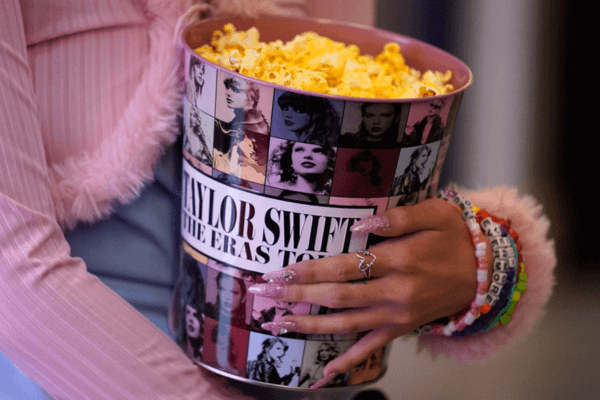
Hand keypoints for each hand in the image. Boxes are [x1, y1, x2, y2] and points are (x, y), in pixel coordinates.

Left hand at [248, 198, 491, 386]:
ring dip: (310, 325)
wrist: (486, 271)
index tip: (280, 271)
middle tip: (264, 293)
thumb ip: (395, 218)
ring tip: (279, 323)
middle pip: (336, 296)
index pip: (343, 267)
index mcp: (398, 261)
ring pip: (346, 325)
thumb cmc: (455, 236)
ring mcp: (398, 315)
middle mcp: (395, 292)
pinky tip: (324, 371)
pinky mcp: (402, 328)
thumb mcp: (433, 213)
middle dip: (296, 295)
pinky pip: (371, 347)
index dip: (309, 270)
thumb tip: (359, 223)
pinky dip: (347, 360)